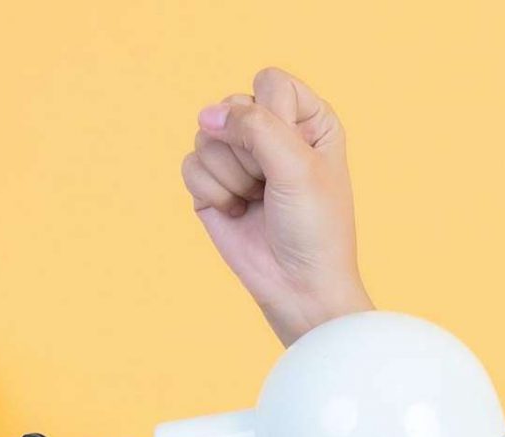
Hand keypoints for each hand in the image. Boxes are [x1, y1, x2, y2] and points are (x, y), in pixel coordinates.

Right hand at [182, 68, 371, 345]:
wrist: (298, 286)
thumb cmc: (313, 227)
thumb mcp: (297, 167)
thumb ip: (256, 126)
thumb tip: (208, 115)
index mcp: (308, 119)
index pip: (270, 82)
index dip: (273, 116)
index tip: (294, 156)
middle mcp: (273, 132)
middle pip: (232, 106)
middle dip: (249, 151)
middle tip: (273, 186)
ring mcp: (240, 157)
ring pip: (206, 134)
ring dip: (231, 175)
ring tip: (257, 200)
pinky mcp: (213, 182)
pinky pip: (191, 164)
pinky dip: (213, 192)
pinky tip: (237, 212)